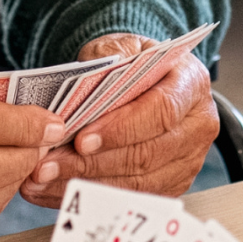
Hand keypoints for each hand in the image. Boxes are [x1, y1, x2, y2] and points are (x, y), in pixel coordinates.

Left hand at [20, 33, 219, 205]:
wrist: (150, 82)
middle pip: (147, 154)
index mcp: (191, 83)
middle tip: (49, 165)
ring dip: (86, 184)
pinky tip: (57, 190)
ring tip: (45, 179)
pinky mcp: (172, 184)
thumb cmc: (137, 65)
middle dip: (92, 163)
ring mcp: (188, 160)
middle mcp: (197, 125)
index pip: (161, 111)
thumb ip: (111, 54)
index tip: (82, 140)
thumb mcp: (123, 45)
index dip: (121, 129)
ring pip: (137, 183)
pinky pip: (131, 198)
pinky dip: (91, 195)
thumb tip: (97, 71)